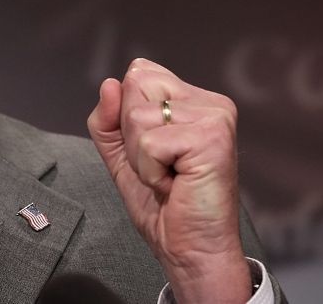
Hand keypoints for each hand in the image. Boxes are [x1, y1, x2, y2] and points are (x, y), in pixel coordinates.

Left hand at [87, 58, 251, 303]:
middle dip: (131, 134)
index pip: (138, 73)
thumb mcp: (122, 154)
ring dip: (141, 158)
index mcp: (193, 99)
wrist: (190, 249)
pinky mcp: (212, 137)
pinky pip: (149, 142)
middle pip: (135, 84)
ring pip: (137, 116)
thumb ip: (108, 119)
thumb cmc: (163, 206)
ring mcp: (214, 116)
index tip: (153, 151)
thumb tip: (109, 84)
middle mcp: (209, 101)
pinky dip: (150, 171)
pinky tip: (176, 185)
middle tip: (161, 166)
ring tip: (169, 178)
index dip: (127, 115)